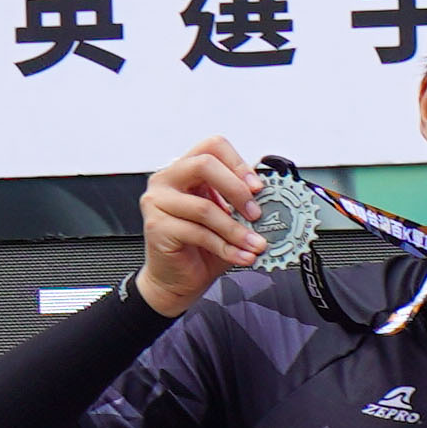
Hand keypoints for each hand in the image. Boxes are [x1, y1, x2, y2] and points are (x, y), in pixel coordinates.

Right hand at [135, 136, 264, 314]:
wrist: (176, 280)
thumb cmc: (199, 248)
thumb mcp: (225, 217)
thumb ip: (240, 202)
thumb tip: (269, 197)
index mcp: (184, 170)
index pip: (212, 147)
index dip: (238, 164)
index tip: (257, 187)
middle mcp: (166, 180)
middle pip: (204, 165)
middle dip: (236, 189)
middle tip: (255, 213)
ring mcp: (157, 202)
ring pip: (205, 208)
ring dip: (237, 230)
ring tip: (255, 244)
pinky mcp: (157, 227)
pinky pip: (200, 234)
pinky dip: (227, 248)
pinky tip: (241, 256)